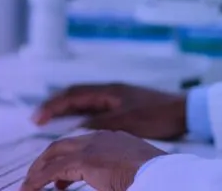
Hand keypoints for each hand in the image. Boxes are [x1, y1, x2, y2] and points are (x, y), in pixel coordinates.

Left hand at [20, 131, 166, 190]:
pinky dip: (38, 181)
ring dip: (38, 171)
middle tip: (36, 178)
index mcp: (114, 139)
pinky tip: (29, 190)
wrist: (162, 174)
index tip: (60, 177)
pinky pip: (53, 172)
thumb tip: (113, 182)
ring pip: (54, 155)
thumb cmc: (156, 176)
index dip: (66, 158)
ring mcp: (91, 146)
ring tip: (29, 186)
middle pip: (62, 145)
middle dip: (46, 161)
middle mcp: (100, 138)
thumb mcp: (135, 172)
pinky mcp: (84, 160)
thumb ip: (117, 175)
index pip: (81, 144)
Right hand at [32, 83, 186, 139]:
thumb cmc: (158, 114)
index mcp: (108, 91)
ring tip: (50, 124)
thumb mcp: (126, 121)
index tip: (37, 117)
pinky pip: (94, 110)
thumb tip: (74, 130)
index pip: (73, 95)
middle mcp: (110, 91)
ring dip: (66, 112)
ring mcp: (117, 98)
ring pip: (84, 103)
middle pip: (74, 96)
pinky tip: (77, 128)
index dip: (52, 105)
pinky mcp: (124, 107)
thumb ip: (99, 124)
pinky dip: (81, 117)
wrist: (184, 111)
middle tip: (36, 120)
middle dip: (54, 106)